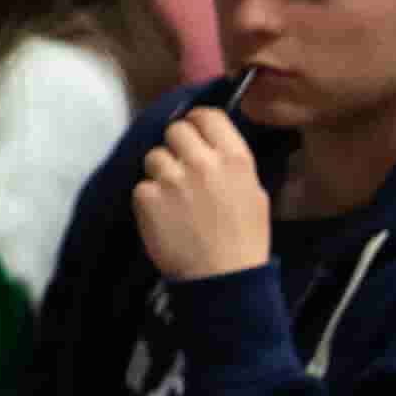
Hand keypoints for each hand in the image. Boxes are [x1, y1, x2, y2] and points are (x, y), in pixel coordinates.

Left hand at [130, 106, 269, 282]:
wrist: (223, 280)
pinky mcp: (147, 198)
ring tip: (174, 201)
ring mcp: (172, 179)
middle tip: (182, 172)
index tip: (194, 135)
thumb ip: (231, 162)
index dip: (196, 123)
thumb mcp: (254, 194)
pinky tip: (166, 219)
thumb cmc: (244, 241)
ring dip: (160, 174)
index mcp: (234, 158)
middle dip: (176, 148)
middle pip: (175, 131)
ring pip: (153, 157)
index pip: (206, 115)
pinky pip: (141, 186)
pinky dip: (149, 201)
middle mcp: (203, 162)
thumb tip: (210, 142)